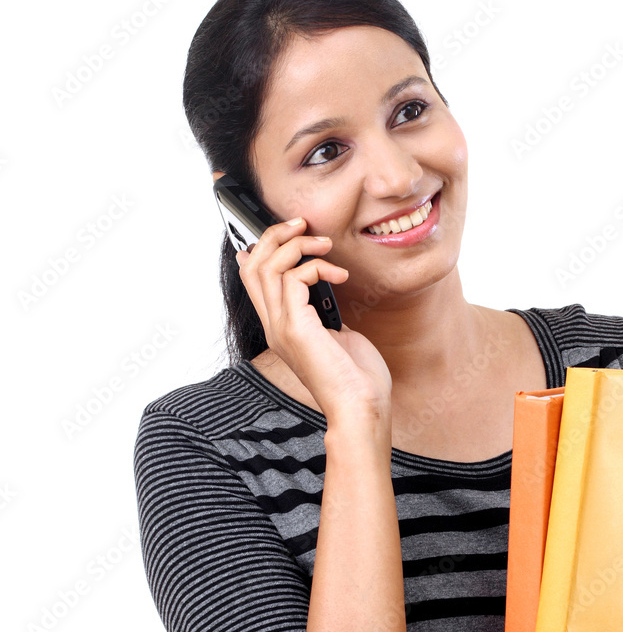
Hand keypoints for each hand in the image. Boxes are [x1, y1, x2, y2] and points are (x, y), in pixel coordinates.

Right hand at [236, 217, 390, 422]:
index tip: (286, 231)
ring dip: (298, 244)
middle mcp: (274, 326)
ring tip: (325, 243)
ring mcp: (281, 327)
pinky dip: (317, 267)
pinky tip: (339, 276)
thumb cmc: (357, 378)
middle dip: (275, 236)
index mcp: (281, 328)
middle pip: (253, 265)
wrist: (360, 406)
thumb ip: (325, 315)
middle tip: (303, 224)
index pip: (253, 280)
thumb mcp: (338, 337)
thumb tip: (326, 295)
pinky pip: (294, 278)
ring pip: (267, 266)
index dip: (260, 249)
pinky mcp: (296, 328)